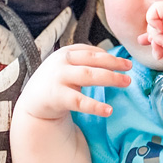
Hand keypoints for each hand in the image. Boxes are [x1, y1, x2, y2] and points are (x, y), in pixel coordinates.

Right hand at [16, 44, 130, 120]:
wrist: (32, 104)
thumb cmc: (55, 83)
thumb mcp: (67, 67)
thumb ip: (84, 61)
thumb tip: (112, 59)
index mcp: (66, 53)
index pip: (91, 51)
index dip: (110, 56)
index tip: (125, 63)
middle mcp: (62, 62)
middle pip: (93, 60)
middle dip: (114, 63)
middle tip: (130, 69)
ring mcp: (59, 78)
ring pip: (89, 76)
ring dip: (110, 78)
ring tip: (126, 82)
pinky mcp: (57, 97)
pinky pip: (80, 101)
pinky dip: (95, 106)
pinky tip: (108, 110)